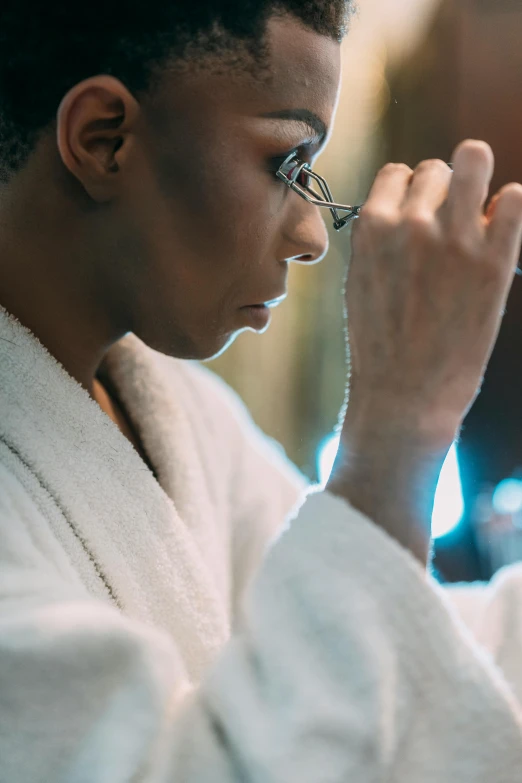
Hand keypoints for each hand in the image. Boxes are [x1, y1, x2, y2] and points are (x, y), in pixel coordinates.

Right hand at [327, 140, 521, 562]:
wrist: (406, 393)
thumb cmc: (380, 343)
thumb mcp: (361, 281)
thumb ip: (383, 238)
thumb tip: (413, 206)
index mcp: (371, 228)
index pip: (397, 173)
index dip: (409, 192)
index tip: (417, 216)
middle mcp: (412, 223)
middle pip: (435, 169)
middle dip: (442, 192)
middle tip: (446, 229)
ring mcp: (455, 238)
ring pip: (473, 161)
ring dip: (476, 179)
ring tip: (476, 214)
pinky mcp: (494, 259)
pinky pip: (514, 199)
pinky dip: (509, 208)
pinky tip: (499, 231)